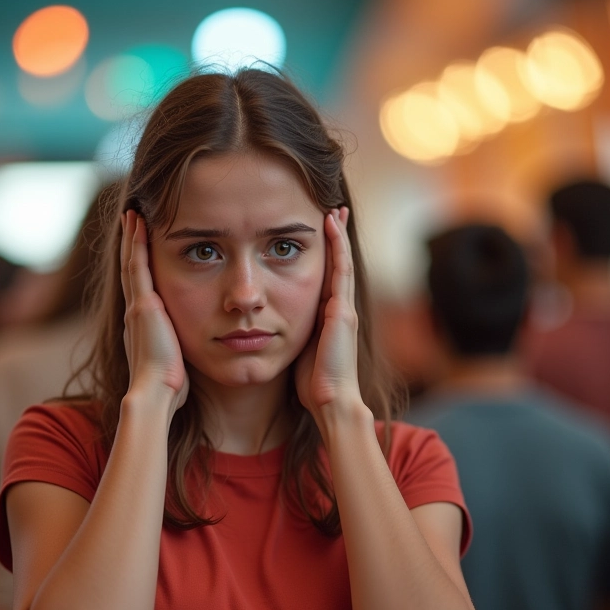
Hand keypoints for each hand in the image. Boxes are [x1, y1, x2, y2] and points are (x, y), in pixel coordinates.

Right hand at [120, 210, 187, 408]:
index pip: (139, 288)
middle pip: (131, 270)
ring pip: (131, 262)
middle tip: (129, 221)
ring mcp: (136, 306)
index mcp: (141, 326)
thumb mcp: (172, 365)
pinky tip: (137, 223)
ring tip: (131, 214)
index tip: (139, 248)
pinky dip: (136, 242)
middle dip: (130, 245)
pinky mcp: (143, 303)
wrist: (155, 392)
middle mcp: (134, 312)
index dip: (138, 267)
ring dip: (131, 237)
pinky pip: (137, 264)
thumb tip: (184, 361)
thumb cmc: (168, 387)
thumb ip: (173, 354)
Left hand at [294, 207, 363, 426]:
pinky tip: (333, 224)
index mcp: (327, 317)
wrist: (329, 401)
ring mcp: (344, 307)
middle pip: (337, 264)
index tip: (315, 233)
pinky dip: (338, 244)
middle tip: (332, 210)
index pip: (324, 277)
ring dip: (338, 234)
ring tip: (335, 209)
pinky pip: (341, 269)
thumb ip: (290, 333)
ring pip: (341, 261)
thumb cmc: (310, 383)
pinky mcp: (343, 310)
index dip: (323, 255)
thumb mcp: (296, 350)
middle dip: (335, 238)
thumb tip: (265, 324)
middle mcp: (339, 308)